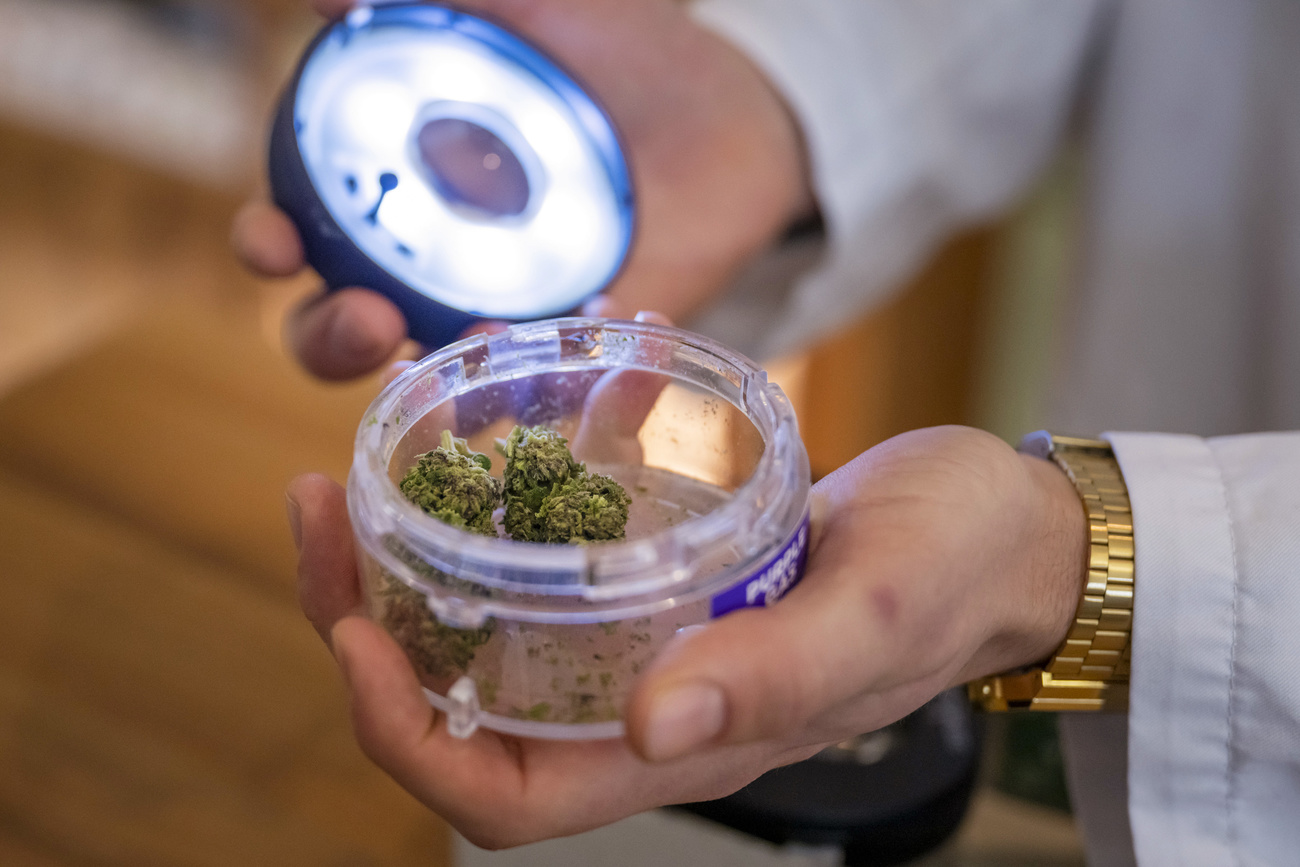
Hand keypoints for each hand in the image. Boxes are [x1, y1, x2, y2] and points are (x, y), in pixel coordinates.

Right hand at [235, 0, 811, 380]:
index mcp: (397, 183)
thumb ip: (435, 2)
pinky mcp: (569, 345)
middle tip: (369, 317)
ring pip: (420, 377)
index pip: (301, 229)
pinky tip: (529, 355)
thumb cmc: (622, 47)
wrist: (736, 103)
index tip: (275, 241)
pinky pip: (526, 386)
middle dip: (329, 336)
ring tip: (444, 349)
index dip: (269, 242)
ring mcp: (497, 309)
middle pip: (339, 325)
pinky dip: (518, 384)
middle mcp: (431, 259)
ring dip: (413, 380)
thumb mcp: (525, 7)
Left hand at [285, 425, 1086, 847]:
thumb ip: (775, 675)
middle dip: (370, 629)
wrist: (1000, 524)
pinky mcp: (666, 575)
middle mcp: (650, 704)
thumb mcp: (875, 611)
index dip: (405, 737)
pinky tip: (475, 445)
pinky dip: (493, 516)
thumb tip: (647, 729)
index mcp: (688, 744)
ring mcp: (653, 638)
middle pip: (467, 711)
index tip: (352, 630)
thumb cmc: (954, 572)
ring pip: (494, 636)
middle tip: (322, 511)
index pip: (505, 798)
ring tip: (360, 477)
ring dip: (410, 568)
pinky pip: (551, 564)